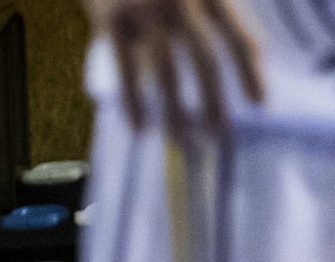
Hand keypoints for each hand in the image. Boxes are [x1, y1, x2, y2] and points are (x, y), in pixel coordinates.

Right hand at [86, 0, 261, 130]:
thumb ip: (210, 9)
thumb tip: (237, 58)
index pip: (238, 36)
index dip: (251, 72)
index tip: (259, 104)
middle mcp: (181, 1)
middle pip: (205, 60)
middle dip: (214, 102)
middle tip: (217, 136)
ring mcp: (144, 12)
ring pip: (166, 71)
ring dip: (176, 111)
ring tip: (182, 140)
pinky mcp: (110, 22)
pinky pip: (125, 69)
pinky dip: (133, 102)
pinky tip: (140, 127)